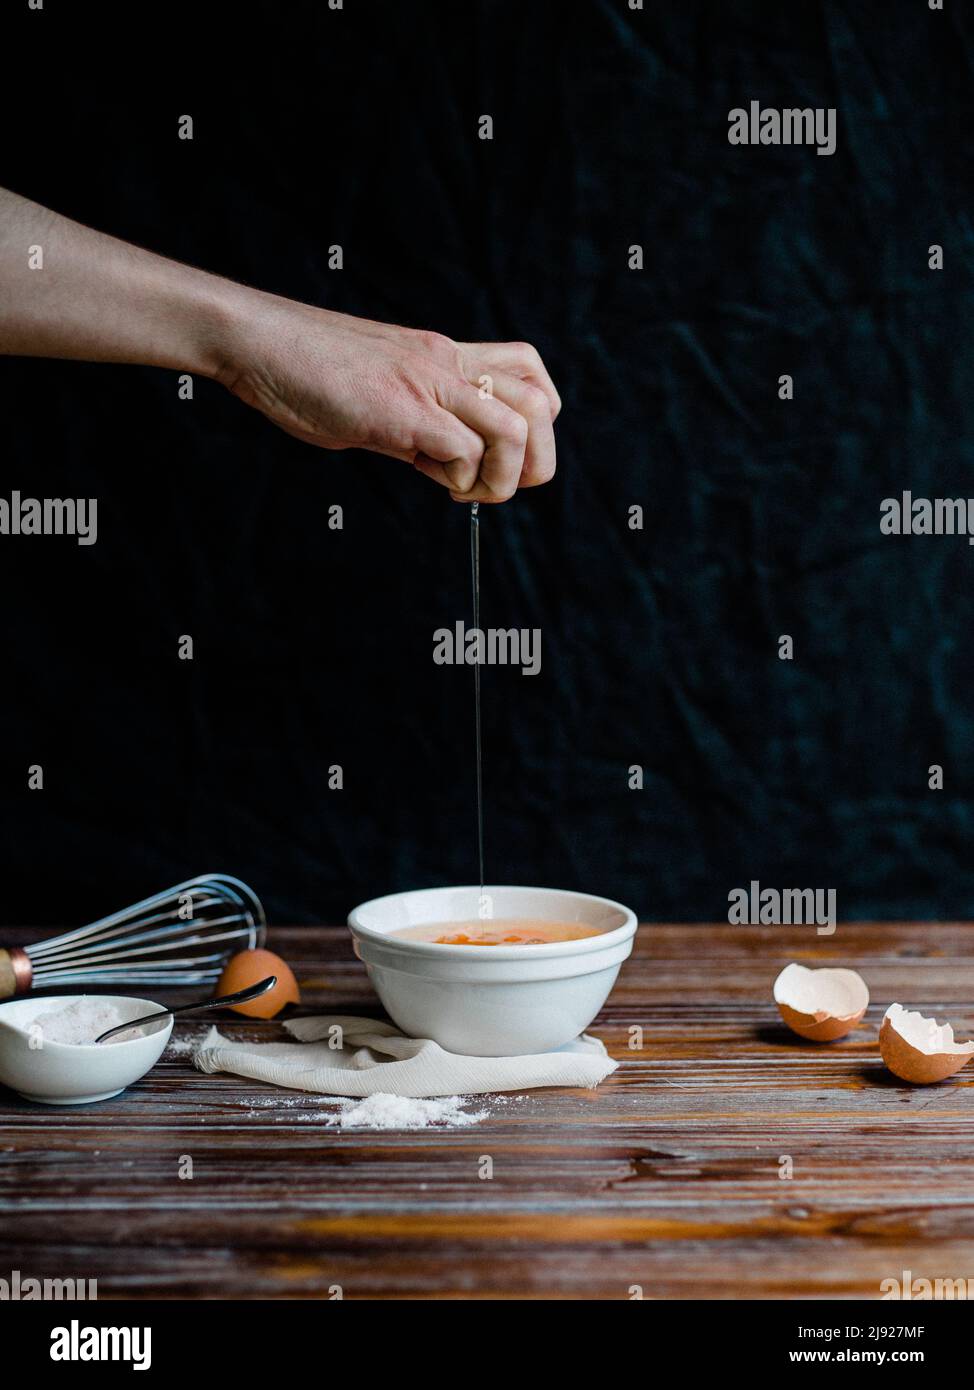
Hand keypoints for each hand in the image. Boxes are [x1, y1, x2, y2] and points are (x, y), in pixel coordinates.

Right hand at [218, 298, 560, 502]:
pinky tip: (427, 477)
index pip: (529, 375)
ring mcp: (429, 384)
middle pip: (542, 406)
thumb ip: (421, 425)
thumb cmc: (307, 373)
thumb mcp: (382, 395)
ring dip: (501, 478)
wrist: (261, 345)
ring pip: (515, 430)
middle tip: (493, 486)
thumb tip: (450, 466)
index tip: (492, 455)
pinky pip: (464, 451)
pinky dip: (459, 480)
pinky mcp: (403, 410)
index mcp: (446, 357)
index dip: (533, 425)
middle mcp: (448, 364)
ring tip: (464, 491)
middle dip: (535, 462)